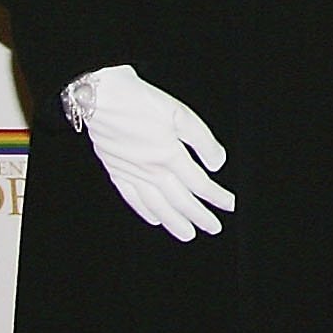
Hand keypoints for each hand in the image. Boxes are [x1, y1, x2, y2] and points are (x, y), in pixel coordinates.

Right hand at [68, 65, 231, 240]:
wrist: (102, 98)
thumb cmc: (141, 102)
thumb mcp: (181, 115)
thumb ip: (202, 141)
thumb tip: (218, 164)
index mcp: (169, 156)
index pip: (199, 184)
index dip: (216, 197)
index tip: (230, 205)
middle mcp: (150, 170)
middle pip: (180, 200)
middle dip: (199, 216)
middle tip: (214, 228)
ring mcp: (131, 174)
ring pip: (156, 206)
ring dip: (174, 222)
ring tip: (187, 234)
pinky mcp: (116, 171)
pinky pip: (132, 199)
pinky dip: (145, 211)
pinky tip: (155, 219)